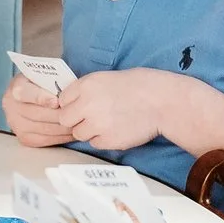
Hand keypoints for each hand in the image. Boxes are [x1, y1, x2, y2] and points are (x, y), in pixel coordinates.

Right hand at [1, 75, 77, 146]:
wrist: (32, 97)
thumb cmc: (43, 85)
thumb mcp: (46, 76)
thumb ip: (53, 81)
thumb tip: (66, 94)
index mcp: (16, 86)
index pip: (24, 93)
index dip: (41, 98)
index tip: (56, 101)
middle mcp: (11, 106)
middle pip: (37, 114)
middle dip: (59, 115)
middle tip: (76, 114)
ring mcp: (16, 123)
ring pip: (43, 129)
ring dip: (63, 127)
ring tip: (77, 123)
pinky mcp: (24, 137)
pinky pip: (45, 140)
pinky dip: (60, 137)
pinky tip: (71, 132)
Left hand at [50, 69, 171, 152]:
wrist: (161, 101)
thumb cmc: (138, 86)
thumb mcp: (105, 78)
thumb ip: (85, 90)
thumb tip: (68, 102)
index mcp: (86, 85)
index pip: (62, 100)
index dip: (71, 104)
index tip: (79, 106)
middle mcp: (87, 104)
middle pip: (65, 119)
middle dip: (75, 120)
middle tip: (91, 117)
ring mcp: (97, 124)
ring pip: (79, 134)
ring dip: (89, 131)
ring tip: (108, 122)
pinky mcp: (108, 140)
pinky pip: (95, 143)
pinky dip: (103, 139)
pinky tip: (117, 128)